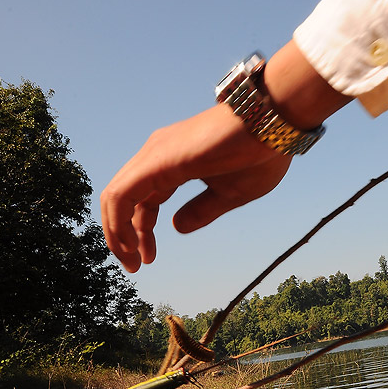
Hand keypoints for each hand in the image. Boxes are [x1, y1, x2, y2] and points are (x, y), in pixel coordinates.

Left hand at [101, 40, 351, 271]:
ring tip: (130, 261)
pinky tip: (130, 245)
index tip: (149, 258)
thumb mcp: (229, 195)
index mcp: (171, 163)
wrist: (272, 123)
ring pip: (115, 198)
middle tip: (133, 266)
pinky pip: (122, 195)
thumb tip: (176, 227)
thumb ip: (201, 212)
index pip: (141, 202)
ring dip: (116, 233)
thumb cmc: (259, 153)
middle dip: (121, 236)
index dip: (140, 233)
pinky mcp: (157, 160)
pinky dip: (119, 223)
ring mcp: (154, 155)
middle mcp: (156, 155)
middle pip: (122, 200)